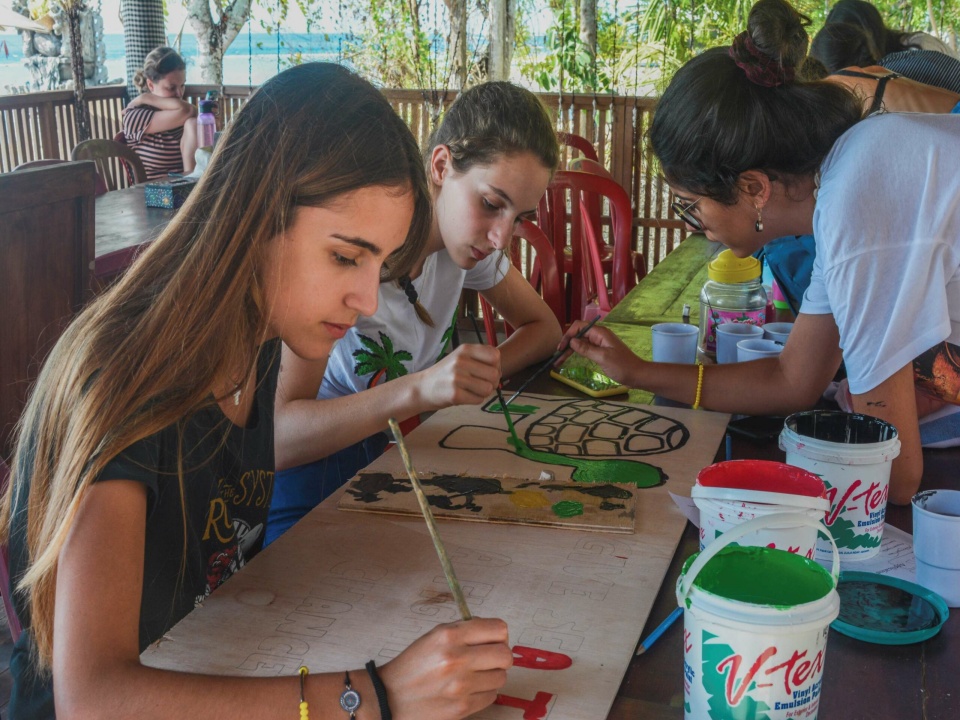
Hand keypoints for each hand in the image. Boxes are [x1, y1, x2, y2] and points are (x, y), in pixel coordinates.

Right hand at [380, 618, 511, 718]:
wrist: (390, 697)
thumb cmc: (413, 664)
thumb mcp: (434, 636)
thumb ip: (464, 630)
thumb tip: (496, 633)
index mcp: (450, 635)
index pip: (498, 629)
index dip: (499, 635)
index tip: (494, 640)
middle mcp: (457, 658)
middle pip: (505, 654)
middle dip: (500, 656)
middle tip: (489, 659)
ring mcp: (461, 685)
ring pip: (501, 677)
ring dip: (492, 675)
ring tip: (475, 675)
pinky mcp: (462, 707)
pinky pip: (492, 696)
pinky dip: (484, 692)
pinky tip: (469, 689)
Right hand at [417, 344, 500, 409]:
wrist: (421, 388)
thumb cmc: (445, 373)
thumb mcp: (461, 357)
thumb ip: (480, 358)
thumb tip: (500, 370)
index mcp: (465, 349)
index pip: (495, 356)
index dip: (496, 366)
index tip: (487, 371)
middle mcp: (461, 361)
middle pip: (495, 374)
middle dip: (492, 382)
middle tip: (480, 384)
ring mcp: (457, 378)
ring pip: (488, 388)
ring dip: (483, 392)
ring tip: (471, 390)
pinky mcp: (455, 394)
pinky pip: (478, 400)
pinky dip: (474, 400)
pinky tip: (464, 396)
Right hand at [555, 322, 641, 386]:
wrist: (637, 375)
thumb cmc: (622, 366)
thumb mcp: (602, 358)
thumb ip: (586, 349)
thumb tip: (571, 341)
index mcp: (600, 333)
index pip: (579, 327)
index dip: (568, 335)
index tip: (560, 348)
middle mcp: (599, 336)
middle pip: (578, 335)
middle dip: (566, 345)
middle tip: (556, 358)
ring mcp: (600, 343)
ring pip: (580, 343)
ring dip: (569, 350)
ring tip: (559, 361)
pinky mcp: (600, 351)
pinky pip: (585, 349)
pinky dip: (576, 353)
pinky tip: (570, 359)